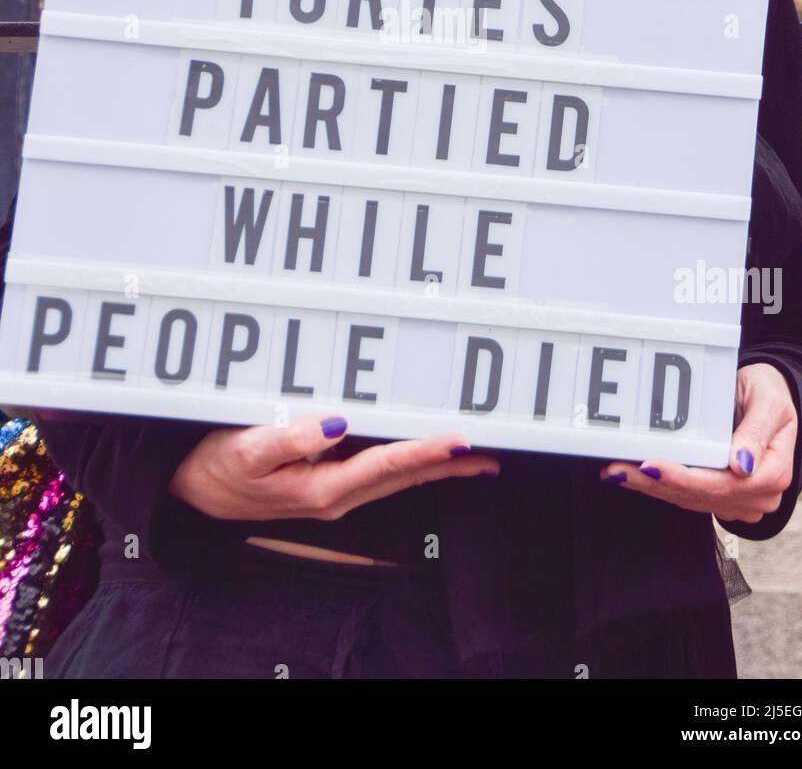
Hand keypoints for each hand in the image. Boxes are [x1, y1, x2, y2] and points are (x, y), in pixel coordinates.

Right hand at [167, 414, 499, 520]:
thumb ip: (291, 439)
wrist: (193, 494)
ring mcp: (333, 494)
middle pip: (403, 477)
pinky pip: (380, 475)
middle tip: (490, 451)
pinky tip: (422, 457)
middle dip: (447, 464)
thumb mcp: (246, 450)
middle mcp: (335, 497)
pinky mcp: (326, 486)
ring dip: (434, 466)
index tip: (460, 439)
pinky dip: (409, 464)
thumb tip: (338, 424)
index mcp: (321, 489)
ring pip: (396, 478)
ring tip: (473, 456)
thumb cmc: (217, 467)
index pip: (386, 466)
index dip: (426, 451)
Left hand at [598, 362, 797, 524]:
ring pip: (689, 499)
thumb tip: (740, 465)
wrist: (770, 398)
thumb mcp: (770, 402)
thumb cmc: (770, 393)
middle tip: (619, 469)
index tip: (652, 465)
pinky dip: (659, 485)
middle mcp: (758, 495)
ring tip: (616, 471)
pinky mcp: (720, 496)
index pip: (724, 483)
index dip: (685, 478)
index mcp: (774, 473)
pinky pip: (687, 495)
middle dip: (657, 483)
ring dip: (651, 487)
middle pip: (700, 495)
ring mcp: (739, 500)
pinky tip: (631, 475)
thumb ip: (756, 431)